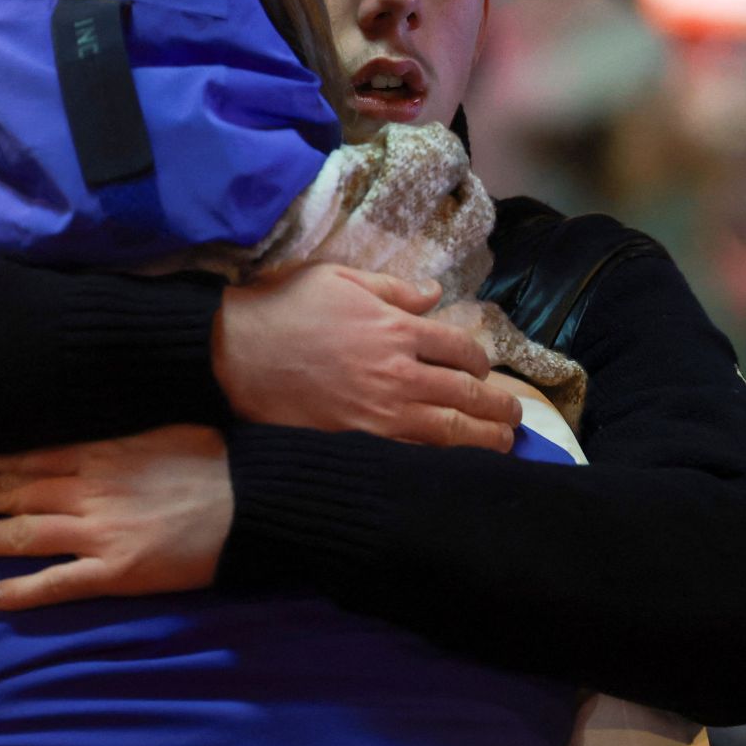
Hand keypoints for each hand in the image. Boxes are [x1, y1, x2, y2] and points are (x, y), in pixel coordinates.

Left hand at [0, 425, 232, 610]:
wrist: (255, 498)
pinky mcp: (120, 570)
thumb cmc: (215, 459)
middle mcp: (91, 488)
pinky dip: (27, 589)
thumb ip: (117, 430)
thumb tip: (88, 420)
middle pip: (11, 490)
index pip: (27, 453)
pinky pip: (63, 581)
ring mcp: (102, 531)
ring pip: (23, 534)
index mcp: (101, 451)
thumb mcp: (159, 427)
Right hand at [212, 263, 519, 449]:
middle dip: (496, 406)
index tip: (482, 369)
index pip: (459, 349)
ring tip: (502, 444)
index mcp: (396, 328)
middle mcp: (398, 373)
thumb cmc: (281, 310)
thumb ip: (392, 288)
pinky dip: (444, 462)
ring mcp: (380, 413)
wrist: (232, 356)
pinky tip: (458, 466)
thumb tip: (433, 294)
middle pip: (465, 394)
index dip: (478, 361)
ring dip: (484, 439)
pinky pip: (415, 456)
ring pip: (450, 432)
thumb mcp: (337, 279)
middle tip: (513, 417)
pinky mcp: (359, 442)